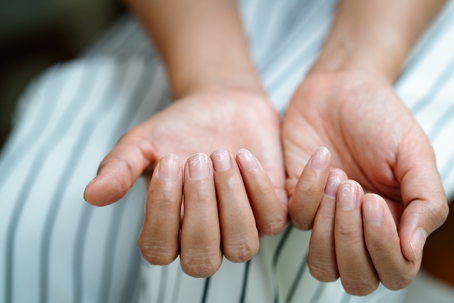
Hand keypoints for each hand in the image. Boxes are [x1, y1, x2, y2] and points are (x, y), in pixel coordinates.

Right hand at [84, 89, 287, 276]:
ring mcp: (241, 228)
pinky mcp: (271, 211)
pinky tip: (243, 154)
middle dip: (199, 208)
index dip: (162, 211)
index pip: (159, 251)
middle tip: (195, 157)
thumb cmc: (178, 129)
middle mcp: (205, 239)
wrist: (220, 105)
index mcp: (168, 230)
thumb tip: (91, 195)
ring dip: (230, 201)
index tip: (168, 161)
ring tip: (220, 155)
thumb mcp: (143, 143)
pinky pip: (272, 220)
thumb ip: (119, 168)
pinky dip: (257, 187)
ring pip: (241, 247)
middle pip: (202, 260)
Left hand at [282, 70, 447, 294]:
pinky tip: (322, 157)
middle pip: (355, 277)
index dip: (383, 248)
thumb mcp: (414, 153)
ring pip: (321, 264)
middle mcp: (359, 230)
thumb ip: (425, 201)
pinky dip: (308, 189)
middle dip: (352, 239)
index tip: (374, 201)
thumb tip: (413, 249)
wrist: (340, 88)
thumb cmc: (381, 118)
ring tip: (340, 179)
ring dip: (329, 227)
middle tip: (355, 190)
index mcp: (395, 224)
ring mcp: (325, 219)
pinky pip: (295, 219)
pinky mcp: (295, 200)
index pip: (393, 271)